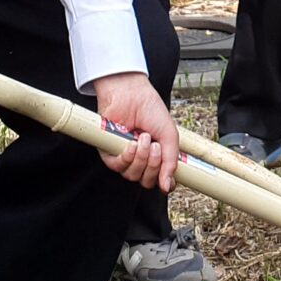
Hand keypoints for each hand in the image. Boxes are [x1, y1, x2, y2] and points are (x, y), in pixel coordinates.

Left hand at [93, 72, 179, 191]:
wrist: (132, 94)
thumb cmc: (150, 110)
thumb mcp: (169, 135)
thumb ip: (171, 161)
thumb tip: (167, 185)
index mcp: (156, 157)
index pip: (160, 180)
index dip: (165, 183)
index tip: (169, 179)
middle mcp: (141, 160)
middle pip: (146, 181)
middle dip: (154, 166)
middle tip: (155, 147)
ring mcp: (125, 158)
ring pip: (132, 175)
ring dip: (141, 159)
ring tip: (143, 139)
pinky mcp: (110, 153)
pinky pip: (117, 167)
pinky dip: (127, 157)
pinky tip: (131, 144)